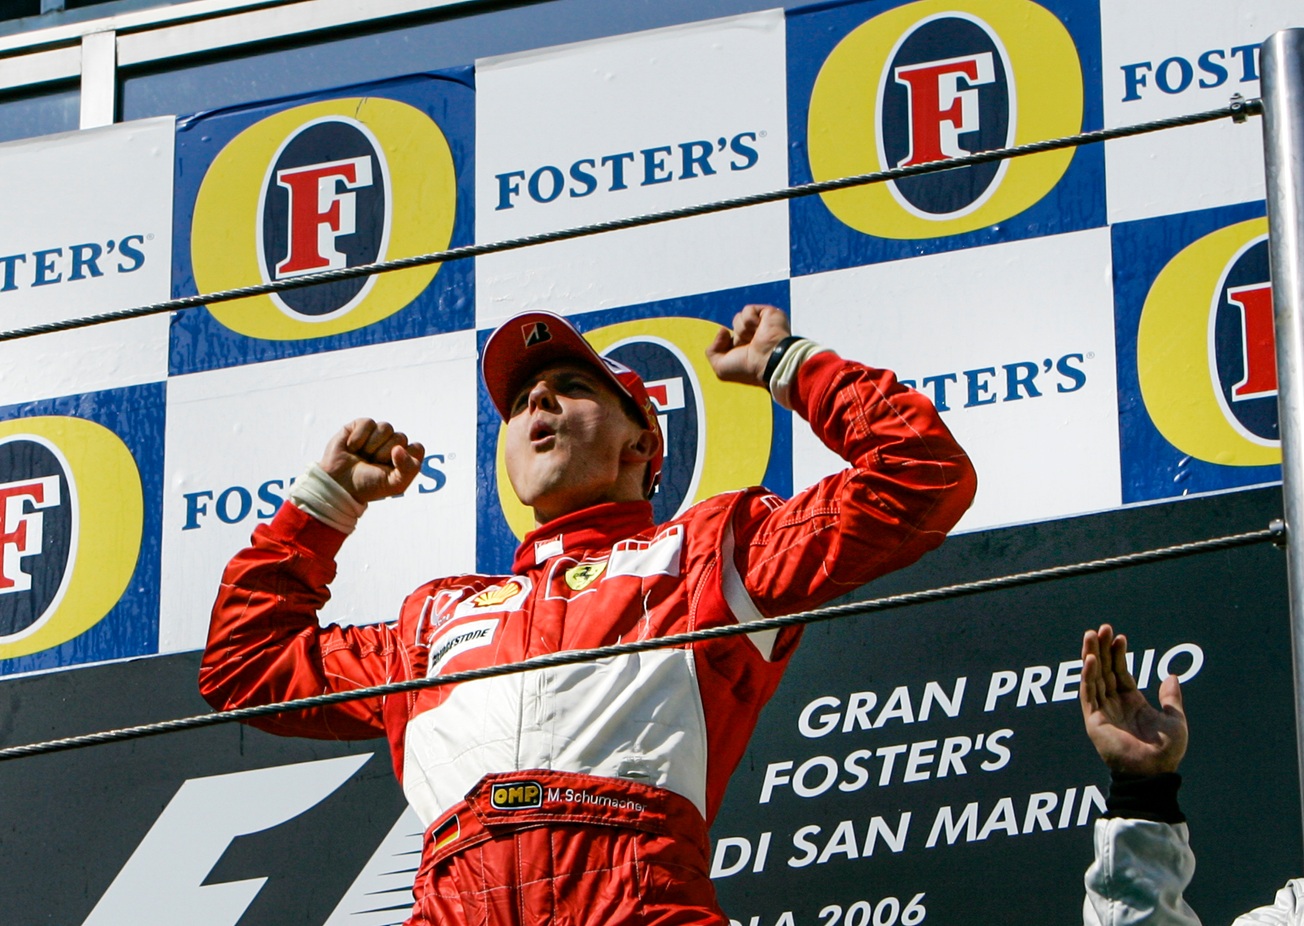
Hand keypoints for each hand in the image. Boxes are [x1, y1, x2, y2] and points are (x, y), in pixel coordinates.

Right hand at [319, 418, 424, 503]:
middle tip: (372, 464)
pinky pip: (368, 423)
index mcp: (405, 457)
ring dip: (372, 446)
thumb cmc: (368, 485)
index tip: (391, 470)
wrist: (339, 484)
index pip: (417, 448)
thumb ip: (409, 469)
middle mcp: (392, 443)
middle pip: (401, 437)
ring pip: (386, 427)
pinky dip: (358, 438)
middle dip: (384, 454)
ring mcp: (377, 434)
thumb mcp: (395, 484)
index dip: (405, 458)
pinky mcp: (360, 426)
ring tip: (362, 456)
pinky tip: (352, 448)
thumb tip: (399, 448)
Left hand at [706, 304, 792, 387]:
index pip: (727, 339)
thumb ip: (712, 351)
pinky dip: (751, 321)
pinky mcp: (768, 314)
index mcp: (745, 350)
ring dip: (743, 330)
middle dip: (737, 338)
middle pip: (733, 328)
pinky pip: (748, 310)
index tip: (734, 352)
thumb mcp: (721, 368)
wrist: (769, 360)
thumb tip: (723, 330)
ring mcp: (761, 325)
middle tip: (748, 347)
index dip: (725, 344)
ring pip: (738, 318)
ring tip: (755, 338)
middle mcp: (754, 337)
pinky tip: (760, 329)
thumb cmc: (748, 368)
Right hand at [1080, 623, 1187, 775]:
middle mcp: (1114, 703)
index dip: (1118, 654)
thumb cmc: (1166, 752)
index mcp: (1131, 702)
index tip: (1119, 636)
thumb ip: (1171, 699)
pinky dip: (1088, 676)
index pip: (1119, 671)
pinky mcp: (1094, 720)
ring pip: (1094, 677)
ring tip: (1090, 635)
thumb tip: (1171, 675)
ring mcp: (1102, 710)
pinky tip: (1091, 660)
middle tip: (1100, 628)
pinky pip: (1089, 694)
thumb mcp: (1175, 720)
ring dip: (1091, 656)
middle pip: (1104, 670)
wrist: (1155, 772)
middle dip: (1102, 648)